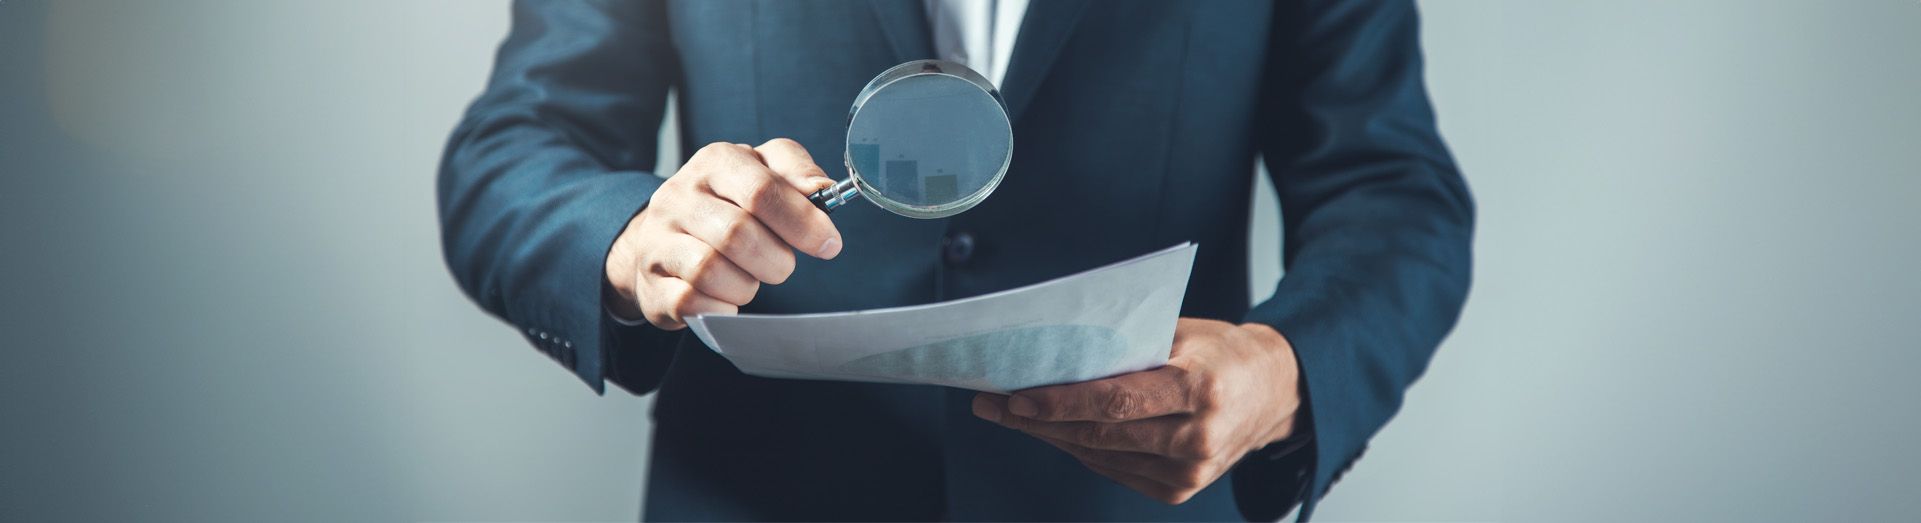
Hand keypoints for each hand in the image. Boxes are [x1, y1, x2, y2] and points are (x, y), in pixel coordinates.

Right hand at [604, 139, 842, 328]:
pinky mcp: (650, 283)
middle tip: (782, 265)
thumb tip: (823, 188)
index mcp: (714, 162)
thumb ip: (797, 171)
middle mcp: (678, 196)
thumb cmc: (728, 203)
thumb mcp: (764, 170)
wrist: (664, 236)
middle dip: (776, 260)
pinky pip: (691, 302)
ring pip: (711, 271)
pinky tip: (728, 298)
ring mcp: (657, 240)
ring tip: (751, 278)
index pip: (761, 191)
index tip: (828, 244)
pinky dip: (722, 308)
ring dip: (747, 285)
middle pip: (738, 234)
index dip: (802, 222)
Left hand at [971, 318, 1302, 503]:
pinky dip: (1081, 449)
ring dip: (1052, 435)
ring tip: (1013, 415)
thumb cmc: (1219, 352)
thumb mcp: (1180, 333)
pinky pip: (1114, 469)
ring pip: (1100, 454)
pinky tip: (1055, 431)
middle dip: (1038, 420)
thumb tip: (1056, 353)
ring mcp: (1191, 470)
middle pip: (1100, 432)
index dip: (1060, 403)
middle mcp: (1198, 436)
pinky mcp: (1180, 490)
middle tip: (993, 404)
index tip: (1014, 397)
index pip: (1116, 400)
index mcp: (1201, 387)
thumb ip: (1127, 345)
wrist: (1273, 392)